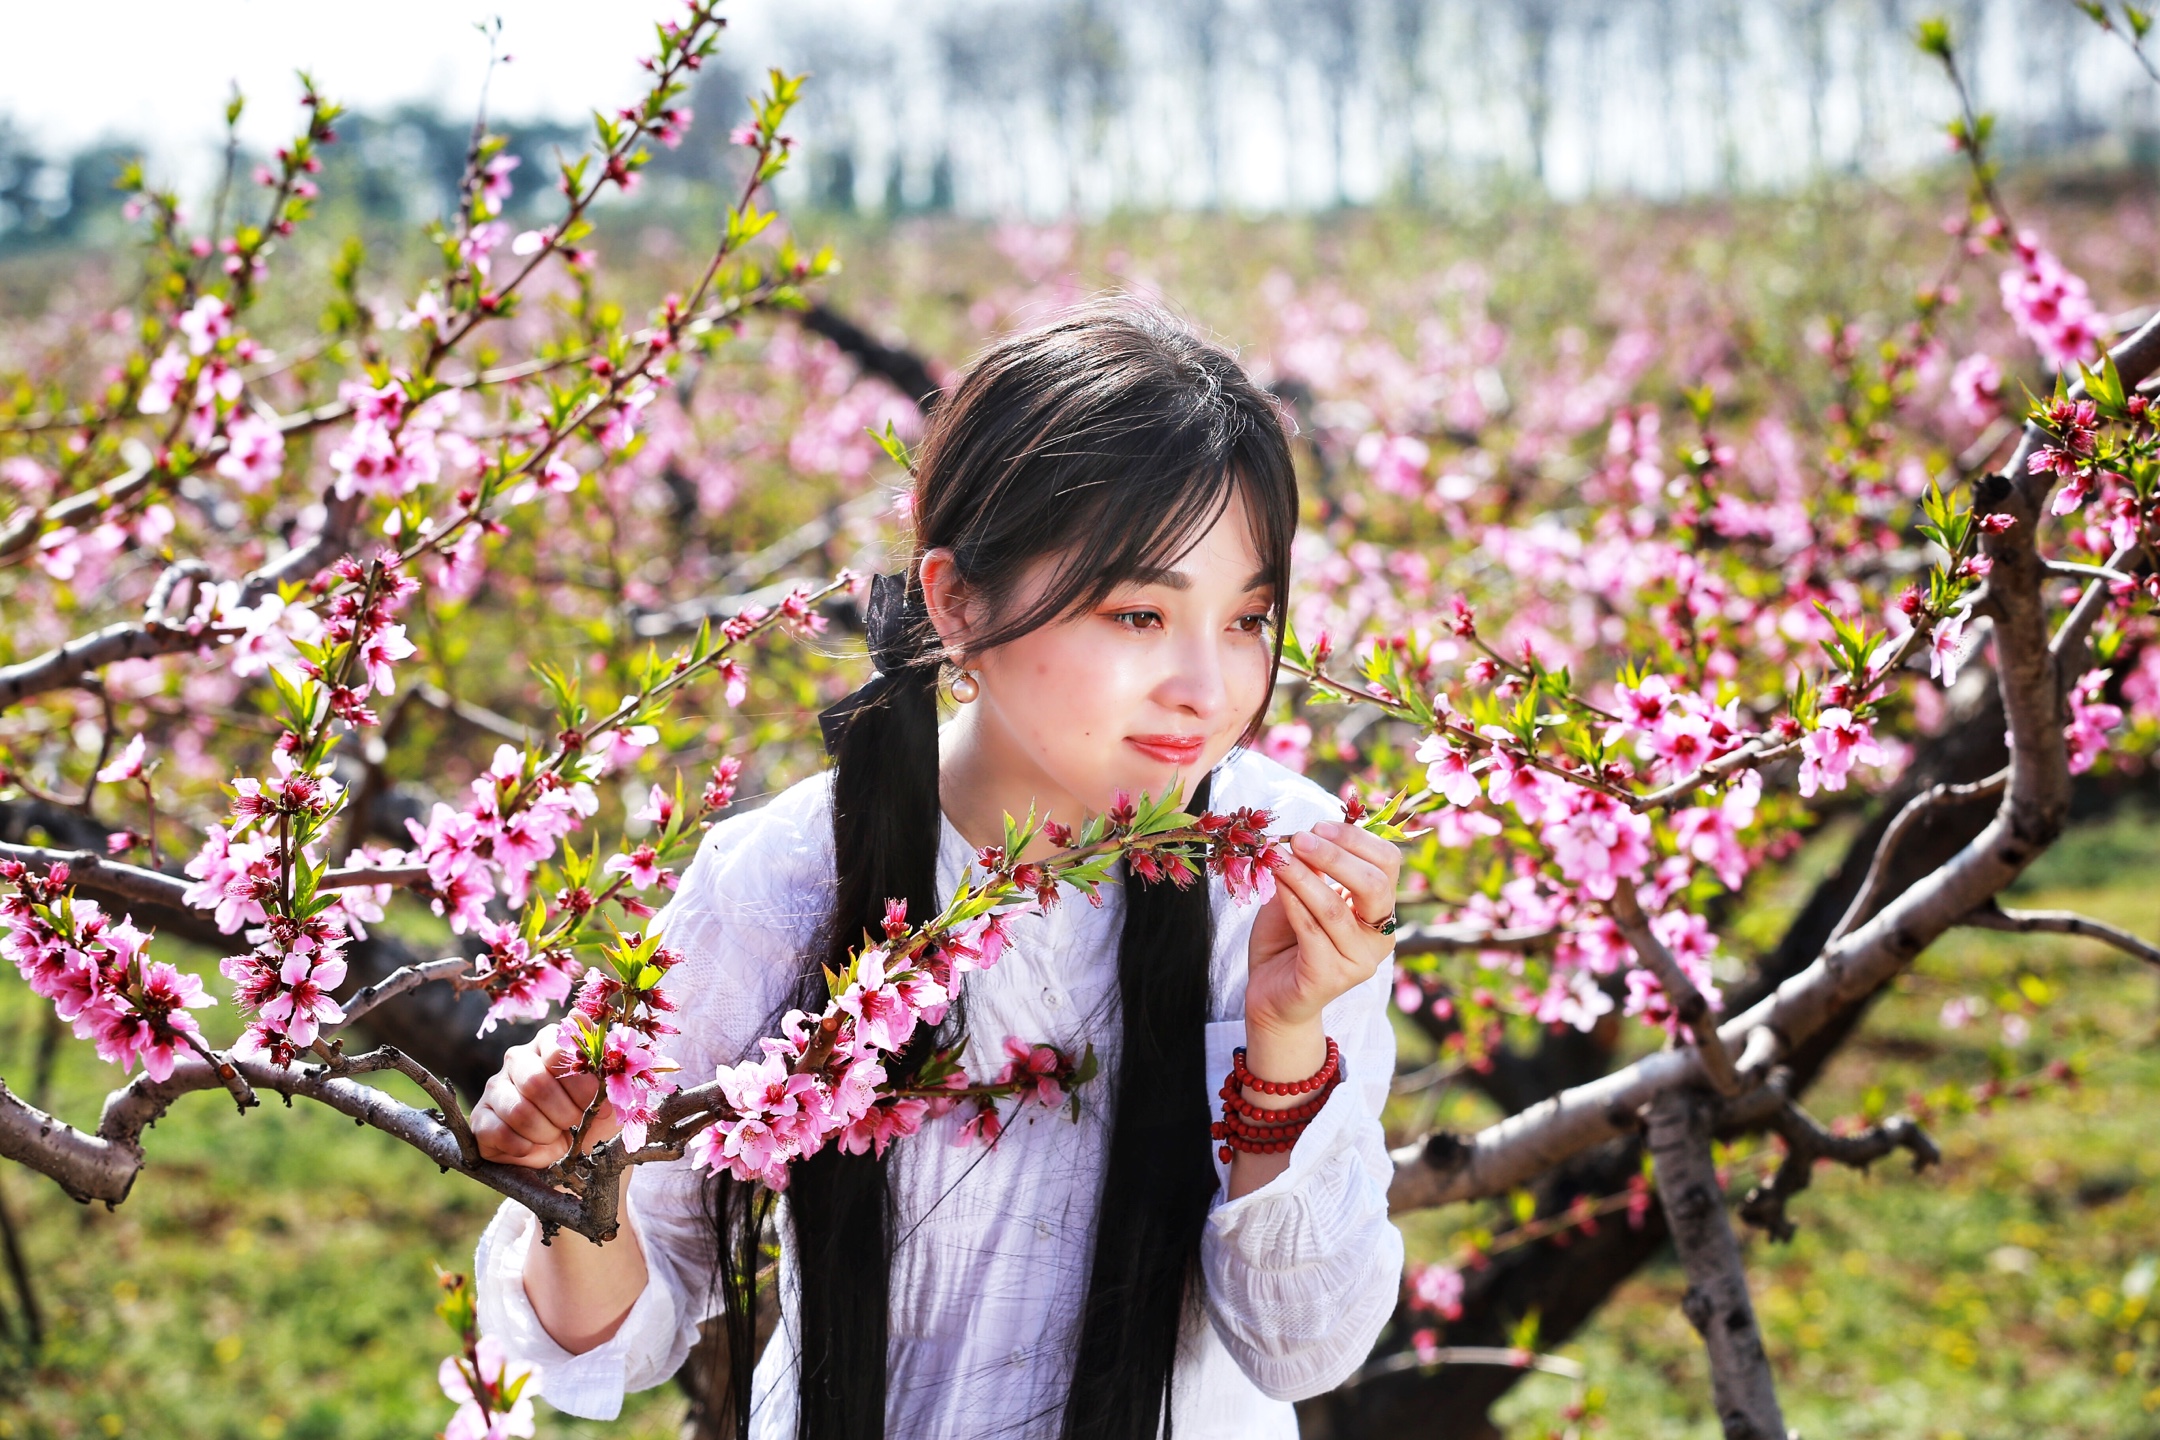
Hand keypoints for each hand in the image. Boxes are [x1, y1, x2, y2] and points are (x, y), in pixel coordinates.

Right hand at [473, 1034, 618, 1168]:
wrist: (567, 1156)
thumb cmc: (590, 1119)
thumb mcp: (607, 1097)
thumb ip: (606, 1071)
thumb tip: (594, 1046)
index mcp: (551, 1042)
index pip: (560, 1051)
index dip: (580, 1085)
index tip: (593, 1105)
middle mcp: (518, 1058)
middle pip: (536, 1082)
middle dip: (564, 1113)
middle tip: (573, 1124)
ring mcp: (495, 1087)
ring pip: (517, 1110)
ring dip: (545, 1133)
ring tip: (555, 1137)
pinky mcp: (480, 1117)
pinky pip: (498, 1133)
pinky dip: (524, 1148)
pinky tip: (533, 1147)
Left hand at [1243, 819, 1401, 1050]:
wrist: (1271, 995)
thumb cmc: (1287, 940)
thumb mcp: (1301, 893)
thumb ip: (1311, 868)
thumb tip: (1308, 833)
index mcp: (1380, 909)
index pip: (1388, 864)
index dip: (1356, 840)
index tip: (1318, 826)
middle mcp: (1379, 936)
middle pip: (1374, 885)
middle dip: (1336, 855)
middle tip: (1300, 838)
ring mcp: (1359, 961)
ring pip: (1336, 909)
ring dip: (1304, 877)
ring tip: (1278, 857)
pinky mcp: (1332, 978)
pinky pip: (1312, 933)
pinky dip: (1293, 902)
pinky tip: (1277, 884)